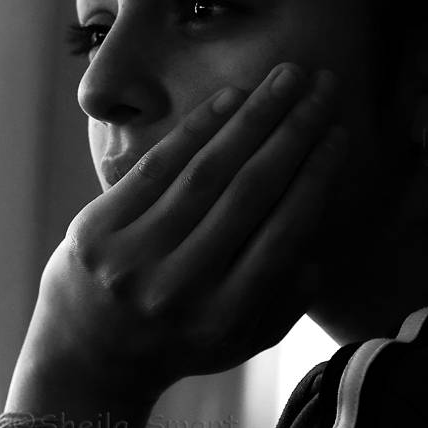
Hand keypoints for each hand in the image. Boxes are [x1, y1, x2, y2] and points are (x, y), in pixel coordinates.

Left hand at [30, 62, 347, 404]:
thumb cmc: (179, 340)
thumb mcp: (240, 340)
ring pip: (207, 171)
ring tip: (286, 77)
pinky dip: (198, 127)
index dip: (316, 176)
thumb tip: (319, 249)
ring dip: (253, 117)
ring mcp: (134, 255)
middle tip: (323, 86)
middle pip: (250, 192)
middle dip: (294, 132)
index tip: (339, 132)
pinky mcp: (98, 227)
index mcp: (224, 318)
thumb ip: (285, 302)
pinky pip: (158, 165)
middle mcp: (181, 286)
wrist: (88, 351)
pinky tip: (232, 96)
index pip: (283, 233)